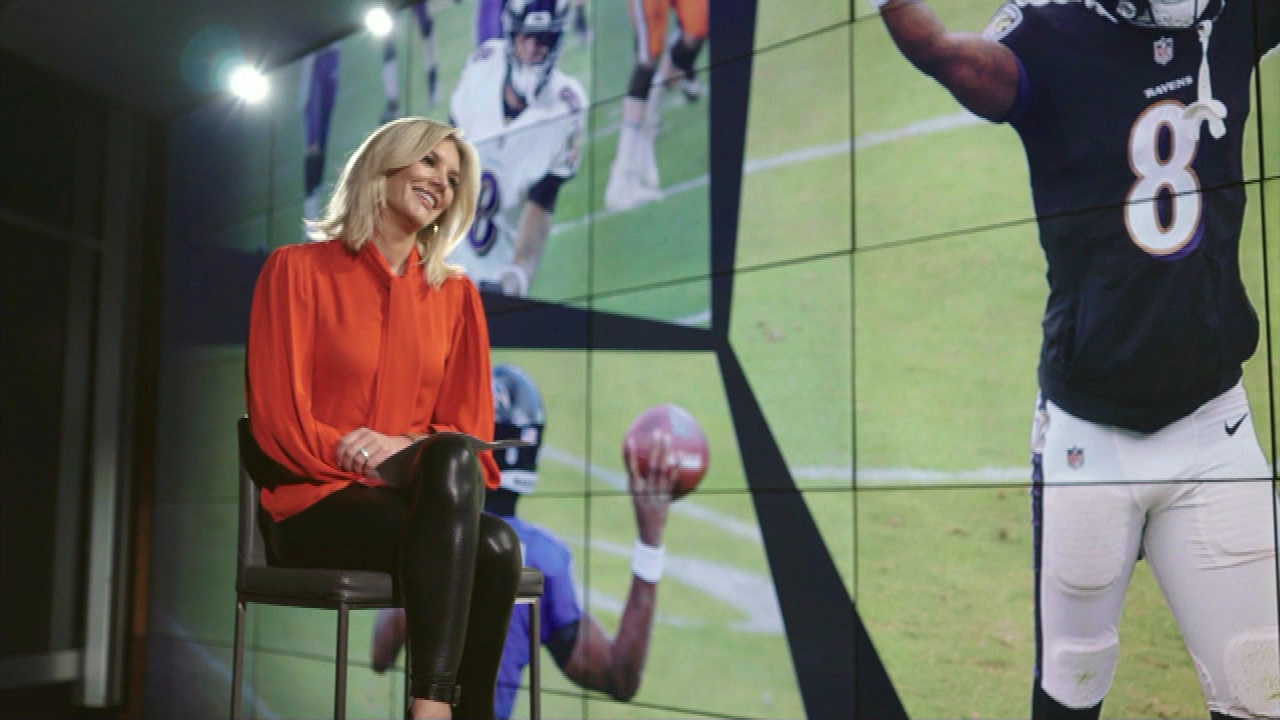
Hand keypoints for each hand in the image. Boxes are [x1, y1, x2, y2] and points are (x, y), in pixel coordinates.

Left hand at [335, 428, 412, 477]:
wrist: (400, 446)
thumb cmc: (378, 446)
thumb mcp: (366, 441)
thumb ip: (353, 445)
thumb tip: (340, 462)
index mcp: (362, 431)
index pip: (344, 441)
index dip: (339, 454)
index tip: (340, 464)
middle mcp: (369, 435)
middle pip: (350, 452)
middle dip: (347, 464)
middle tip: (349, 470)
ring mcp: (378, 442)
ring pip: (359, 459)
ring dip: (357, 469)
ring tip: (359, 472)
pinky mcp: (385, 451)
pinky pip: (370, 464)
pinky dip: (366, 471)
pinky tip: (367, 472)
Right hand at [626, 429, 678, 546]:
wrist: (649, 530)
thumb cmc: (642, 508)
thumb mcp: (636, 494)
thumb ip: (639, 479)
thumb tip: (643, 461)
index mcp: (634, 487)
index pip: (631, 468)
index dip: (630, 454)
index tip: (630, 439)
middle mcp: (645, 489)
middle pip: (650, 465)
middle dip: (654, 448)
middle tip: (658, 432)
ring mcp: (657, 493)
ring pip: (662, 470)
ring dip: (666, 453)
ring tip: (669, 439)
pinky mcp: (666, 497)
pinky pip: (672, 480)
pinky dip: (675, 467)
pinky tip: (679, 456)